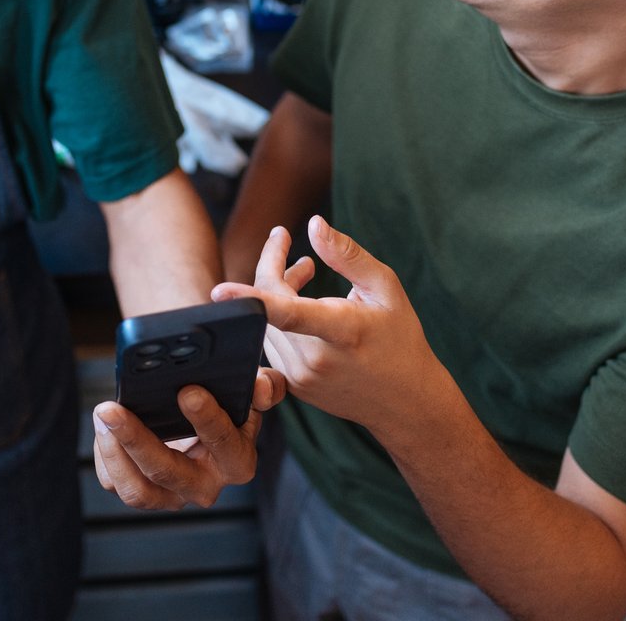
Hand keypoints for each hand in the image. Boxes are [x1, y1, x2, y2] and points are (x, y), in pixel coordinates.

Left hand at [91, 368, 286, 511]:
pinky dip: (106, 456)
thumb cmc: (225, 402)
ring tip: (103, 415)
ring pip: (137, 491)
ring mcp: (171, 495)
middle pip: (168, 472)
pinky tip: (103, 426)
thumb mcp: (249, 391)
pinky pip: (116, 484)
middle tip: (114, 408)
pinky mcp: (143, 492)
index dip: (208, 420)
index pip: (225, 445)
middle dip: (138, 440)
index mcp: (238, 461)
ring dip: (114, 453)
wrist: (197, 417)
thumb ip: (264, 386)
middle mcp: (205, 486)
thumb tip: (262, 389)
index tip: (188, 392)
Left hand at [212, 216, 445, 435]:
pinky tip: (301, 304)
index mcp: (342, 331)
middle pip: (269, 305)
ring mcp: (301, 377)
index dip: (251, 300)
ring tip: (305, 271)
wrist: (406, 400)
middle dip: (273, 268)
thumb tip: (313, 224)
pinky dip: (277, 318)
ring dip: (275, 292)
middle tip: (288, 244)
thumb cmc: (400, 337)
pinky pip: (271, 341)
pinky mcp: (294, 386)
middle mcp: (315, 359)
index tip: (219, 291)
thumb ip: (347, 255)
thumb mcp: (385, 288)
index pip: (287, 314)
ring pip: (265, 322)